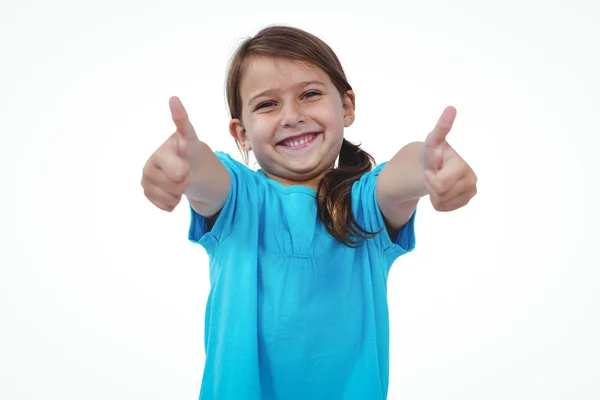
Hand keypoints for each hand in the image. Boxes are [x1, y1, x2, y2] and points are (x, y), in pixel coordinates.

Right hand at [141, 97, 200, 211]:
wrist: (183, 170)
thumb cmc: (189, 156)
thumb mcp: (197, 150)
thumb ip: (191, 153)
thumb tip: (178, 169)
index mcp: (176, 140)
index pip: (182, 126)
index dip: (179, 114)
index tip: (175, 100)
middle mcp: (158, 153)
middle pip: (177, 177)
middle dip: (185, 180)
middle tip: (185, 173)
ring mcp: (149, 170)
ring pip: (170, 193)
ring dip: (179, 194)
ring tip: (179, 183)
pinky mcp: (145, 186)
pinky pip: (164, 204)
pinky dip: (171, 204)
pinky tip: (170, 193)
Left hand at [421, 106, 476, 211]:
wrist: (435, 165)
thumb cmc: (434, 152)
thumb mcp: (432, 141)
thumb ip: (441, 127)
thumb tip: (451, 108)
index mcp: (462, 163)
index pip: (440, 184)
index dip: (430, 179)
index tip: (430, 170)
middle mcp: (472, 176)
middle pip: (441, 194)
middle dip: (430, 186)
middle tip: (432, 176)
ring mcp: (472, 188)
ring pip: (443, 203)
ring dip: (434, 194)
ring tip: (437, 181)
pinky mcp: (469, 197)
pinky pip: (446, 208)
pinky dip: (438, 202)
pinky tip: (441, 190)